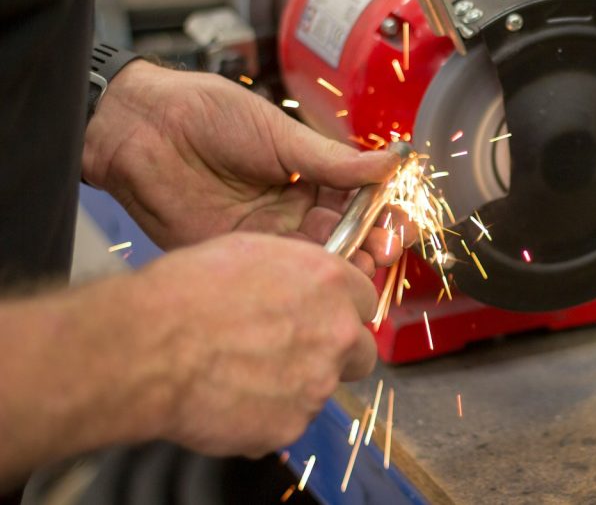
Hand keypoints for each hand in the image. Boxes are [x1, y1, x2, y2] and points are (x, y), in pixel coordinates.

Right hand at [0, 233, 377, 479]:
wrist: (149, 346)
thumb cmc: (186, 293)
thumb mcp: (251, 253)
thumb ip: (296, 273)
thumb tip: (303, 285)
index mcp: (329, 284)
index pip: (364, 301)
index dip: (341, 311)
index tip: (324, 317)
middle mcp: (335, 333)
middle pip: (361, 352)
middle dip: (336, 354)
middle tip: (296, 352)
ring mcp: (316, 383)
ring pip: (321, 388)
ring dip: (295, 384)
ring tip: (244, 373)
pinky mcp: (291, 425)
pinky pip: (287, 421)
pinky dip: (266, 415)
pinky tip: (230, 396)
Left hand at [82, 62, 401, 273]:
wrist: (142, 127)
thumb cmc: (208, 115)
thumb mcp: (281, 135)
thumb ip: (335, 161)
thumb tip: (392, 164)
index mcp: (309, 175)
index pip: (359, 202)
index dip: (383, 214)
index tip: (401, 221)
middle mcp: (292, 209)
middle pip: (345, 237)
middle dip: (370, 244)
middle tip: (383, 247)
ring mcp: (265, 234)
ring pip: (316, 261)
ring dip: (342, 265)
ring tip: (359, 263)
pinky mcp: (236, 256)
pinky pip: (276, 274)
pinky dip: (301, 278)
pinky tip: (318, 276)